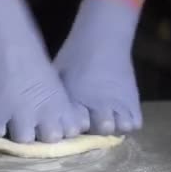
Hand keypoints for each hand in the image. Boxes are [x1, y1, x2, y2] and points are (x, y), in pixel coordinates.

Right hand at [0, 0, 79, 142]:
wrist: (4, 34)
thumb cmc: (26, 48)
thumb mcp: (48, 77)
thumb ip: (50, 100)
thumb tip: (44, 119)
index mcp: (60, 102)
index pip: (69, 131)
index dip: (58, 127)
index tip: (48, 120)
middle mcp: (44, 113)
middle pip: (48, 140)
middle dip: (39, 134)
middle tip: (27, 121)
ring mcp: (19, 115)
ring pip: (23, 140)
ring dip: (16, 132)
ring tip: (9, 118)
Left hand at [54, 0, 142, 134]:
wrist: (101, 38)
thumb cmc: (73, 57)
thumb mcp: (56, 77)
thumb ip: (51, 97)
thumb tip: (35, 112)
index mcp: (78, 98)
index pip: (77, 125)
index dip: (73, 129)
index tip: (69, 128)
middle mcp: (100, 102)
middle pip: (102, 129)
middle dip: (95, 133)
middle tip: (90, 128)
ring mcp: (118, 102)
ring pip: (121, 127)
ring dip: (113, 128)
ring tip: (105, 124)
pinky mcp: (132, 99)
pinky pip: (135, 122)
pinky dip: (128, 123)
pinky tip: (118, 120)